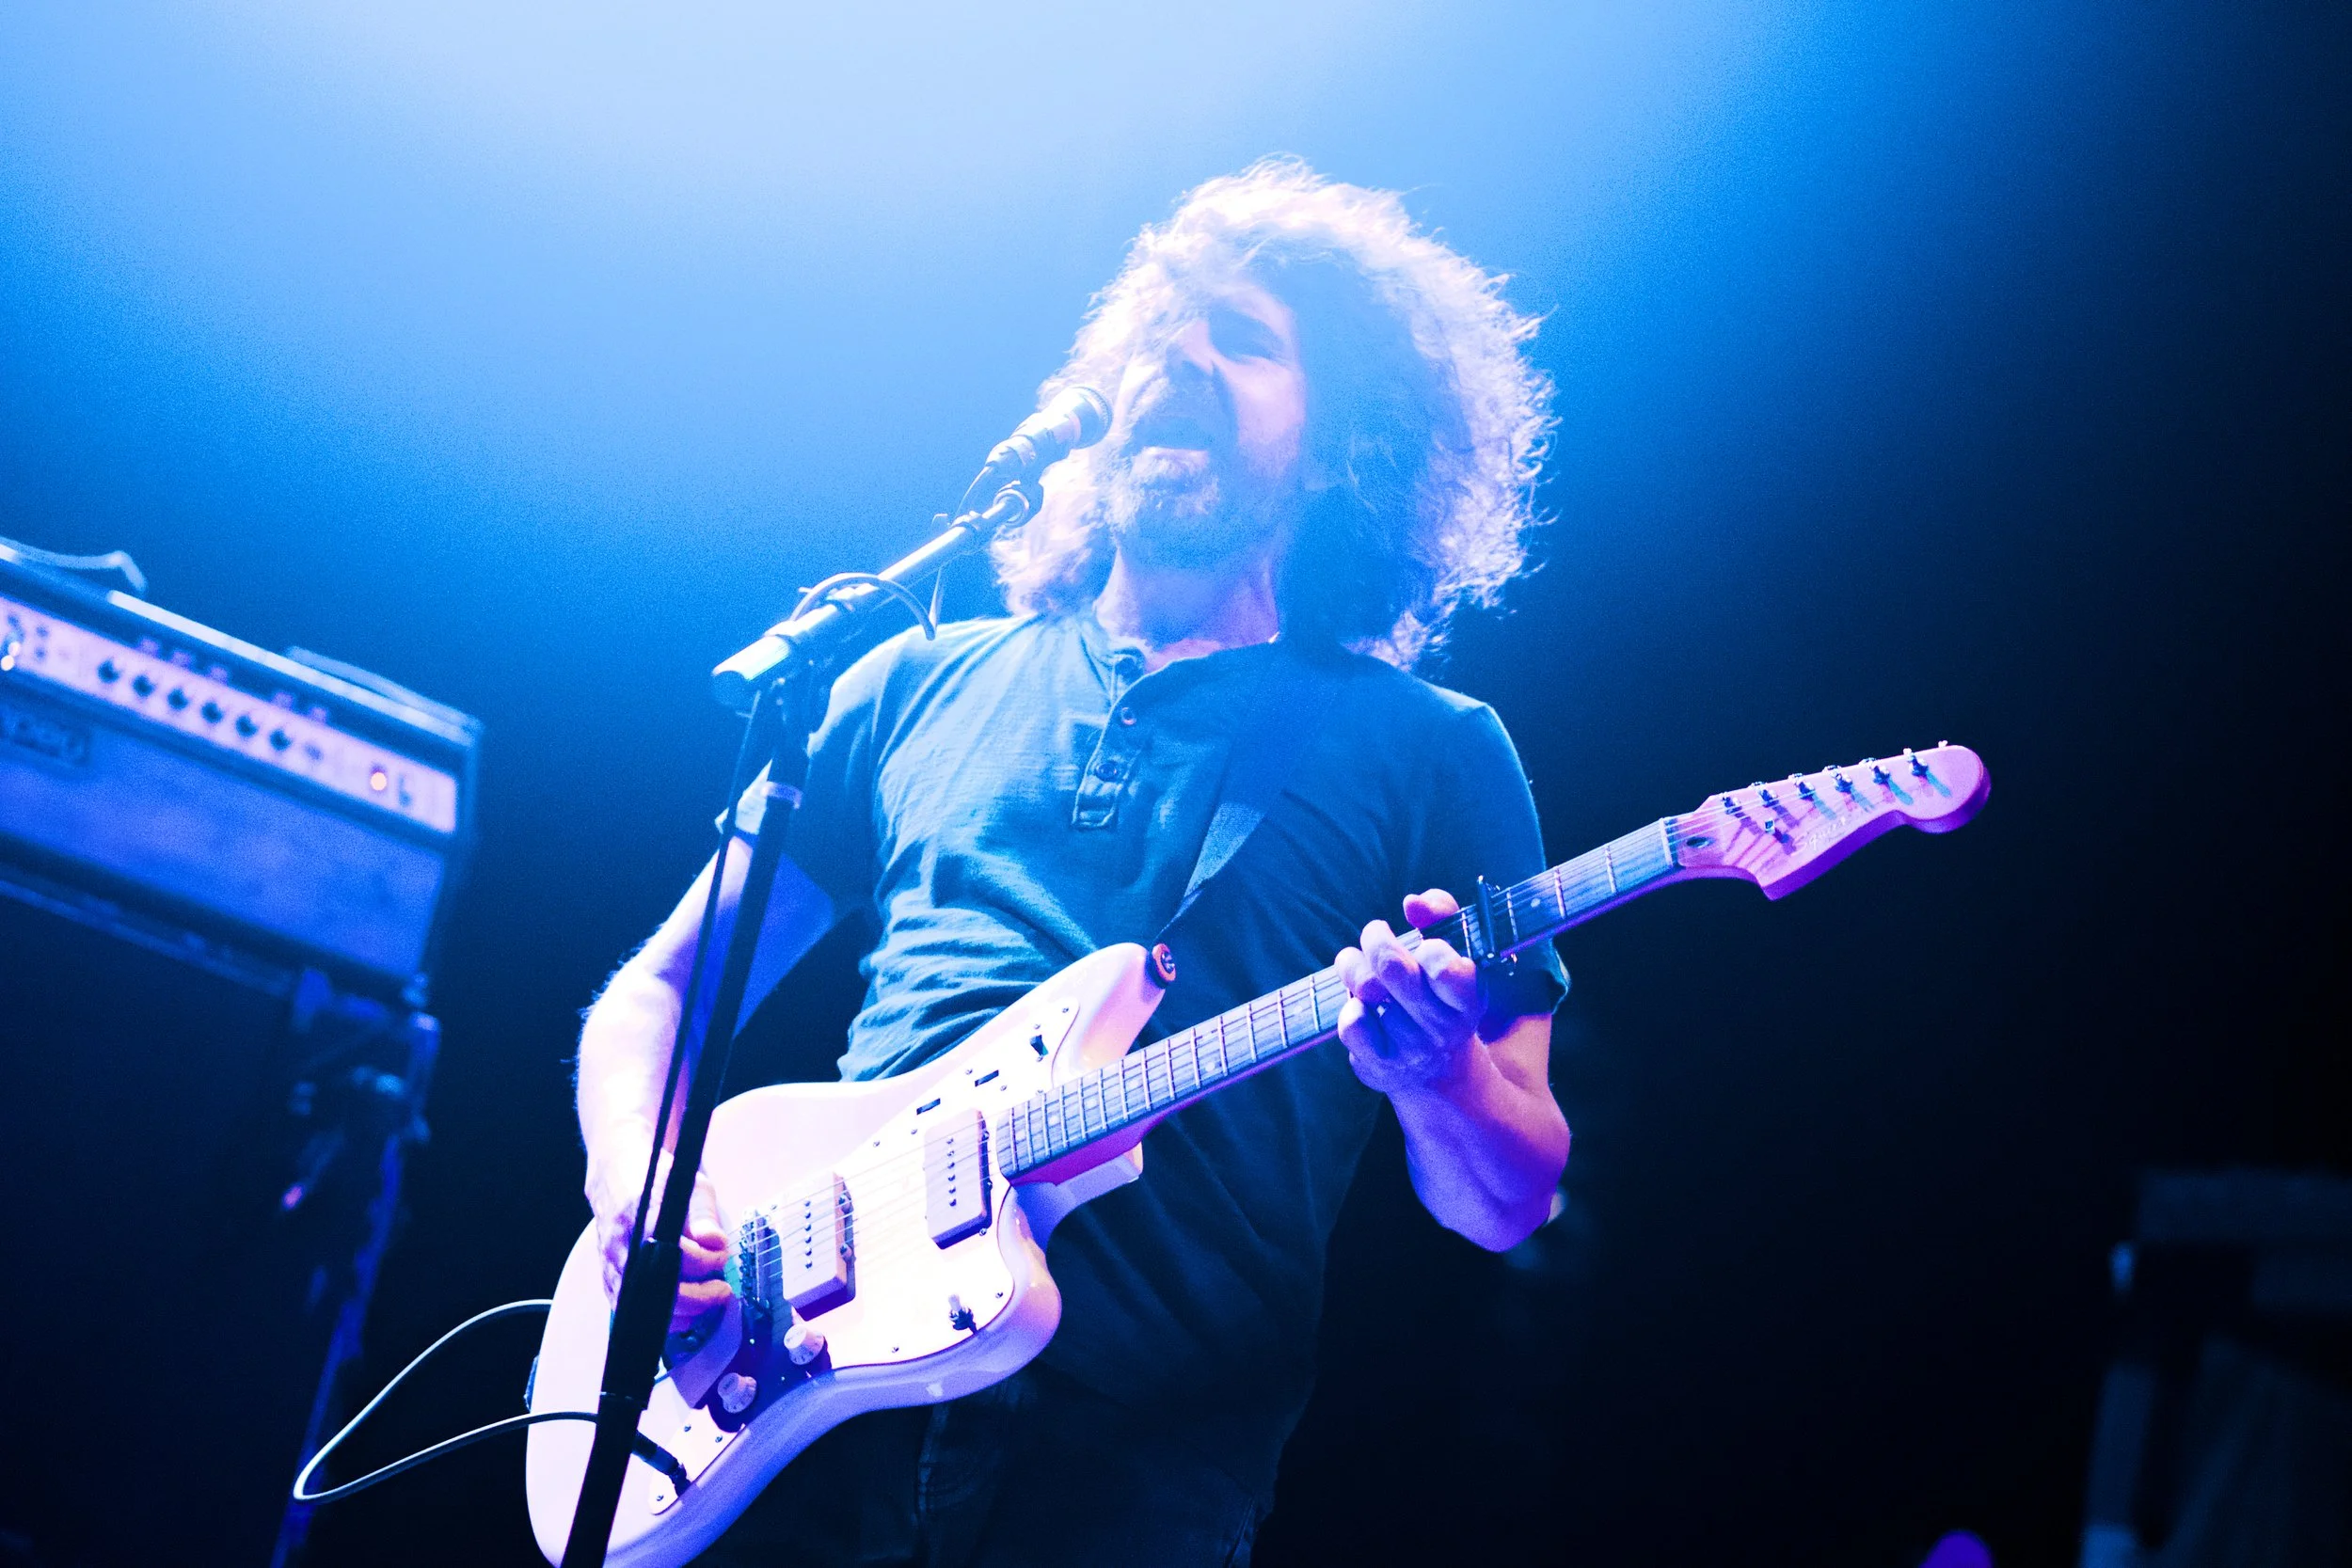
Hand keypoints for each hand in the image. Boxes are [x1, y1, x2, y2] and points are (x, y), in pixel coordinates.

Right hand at [585, 1130, 732, 1334]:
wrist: (616, 1174)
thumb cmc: (655, 1178)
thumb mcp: (689, 1183)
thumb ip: (703, 1213)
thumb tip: (715, 1242)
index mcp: (638, 1212)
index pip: (673, 1251)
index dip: (703, 1260)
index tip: (721, 1255)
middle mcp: (618, 1241)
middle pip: (657, 1288)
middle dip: (697, 1297)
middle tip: (721, 1290)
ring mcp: (610, 1263)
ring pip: (643, 1306)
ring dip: (682, 1311)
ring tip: (707, 1297)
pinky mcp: (608, 1278)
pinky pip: (632, 1310)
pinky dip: (661, 1315)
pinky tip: (684, 1305)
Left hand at [1335, 888, 1484, 1095]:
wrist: (1439, 1071)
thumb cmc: (1441, 994)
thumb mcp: (1455, 953)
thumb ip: (1442, 915)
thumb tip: (1413, 903)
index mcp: (1469, 997)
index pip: (1446, 969)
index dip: (1429, 949)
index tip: (1422, 945)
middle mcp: (1443, 1027)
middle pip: (1392, 969)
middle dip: (1376, 940)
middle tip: (1375, 934)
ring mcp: (1412, 1049)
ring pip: (1367, 991)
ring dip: (1354, 969)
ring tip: (1357, 966)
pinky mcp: (1382, 1066)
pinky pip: (1352, 1023)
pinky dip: (1349, 1006)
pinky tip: (1361, 1006)